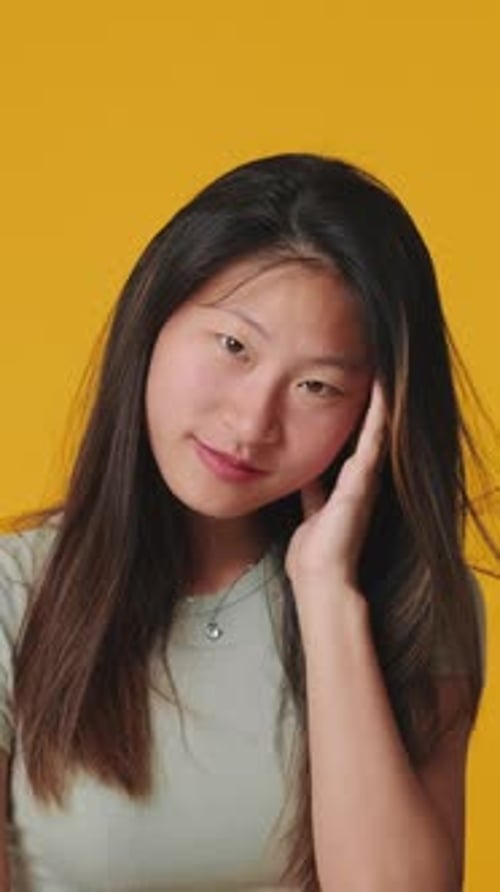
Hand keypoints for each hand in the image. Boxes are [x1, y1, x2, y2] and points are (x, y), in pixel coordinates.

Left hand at [285, 380, 386, 601]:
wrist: (321, 580)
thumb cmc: (313, 557)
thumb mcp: (308, 514)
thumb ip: (310, 493)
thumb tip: (300, 473)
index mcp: (343, 488)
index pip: (347, 446)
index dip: (349, 421)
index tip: (348, 392)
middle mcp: (358, 482)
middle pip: (365, 435)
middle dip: (369, 407)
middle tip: (373, 372)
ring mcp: (363, 481)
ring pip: (374, 432)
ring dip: (379, 403)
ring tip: (383, 371)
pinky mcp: (362, 483)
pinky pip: (372, 441)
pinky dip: (378, 415)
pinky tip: (381, 389)